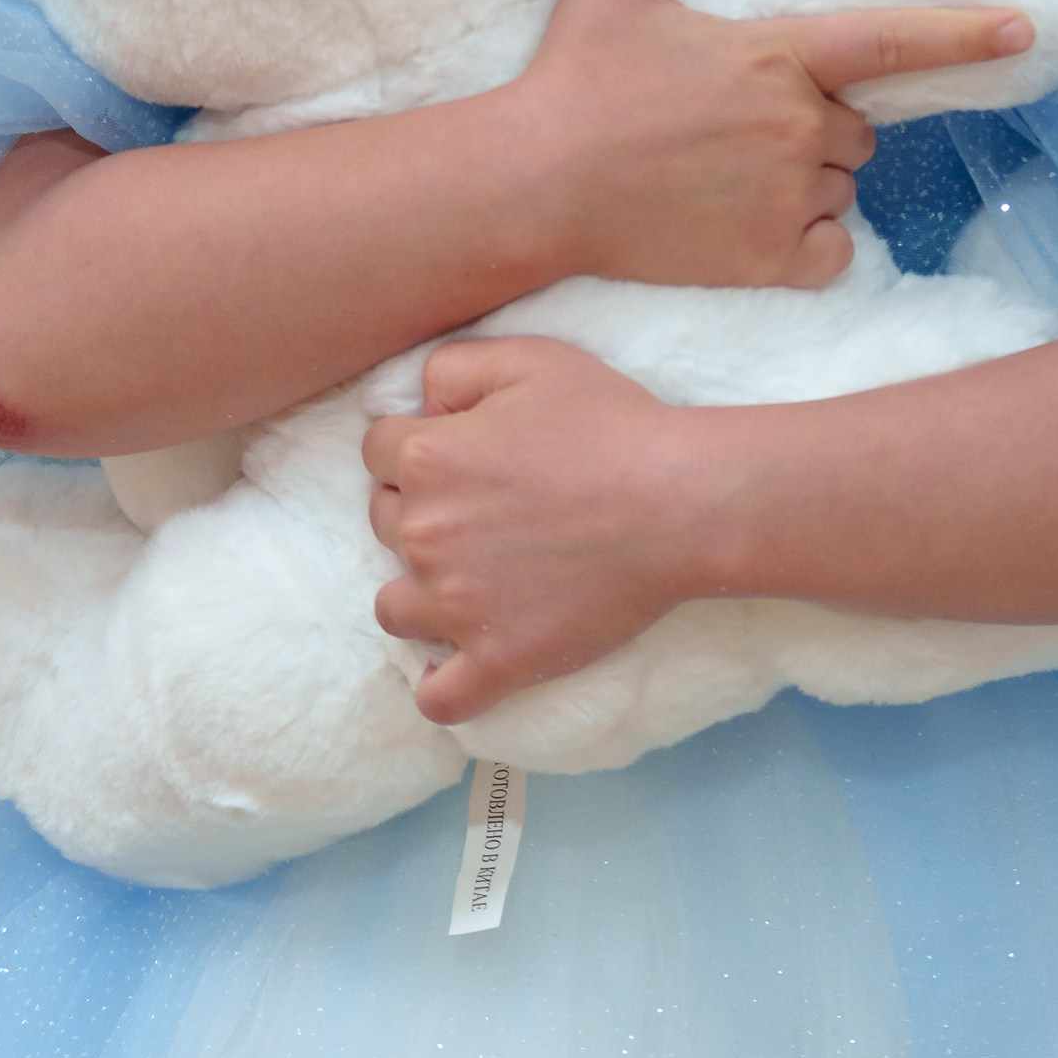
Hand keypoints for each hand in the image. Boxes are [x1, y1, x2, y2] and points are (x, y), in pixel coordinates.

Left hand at [365, 335, 723, 721]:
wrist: (679, 502)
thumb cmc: (612, 424)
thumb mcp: (529, 359)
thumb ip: (453, 368)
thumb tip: (418, 403)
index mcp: (429, 458)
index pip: (378, 452)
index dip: (416, 445)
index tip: (461, 453)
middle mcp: (427, 534)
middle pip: (385, 524)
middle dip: (420, 511)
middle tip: (483, 508)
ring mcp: (458, 606)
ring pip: (394, 610)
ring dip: (418, 593)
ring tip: (466, 582)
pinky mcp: (500, 660)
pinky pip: (440, 698)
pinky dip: (441, 686)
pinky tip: (461, 662)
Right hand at [513, 0, 1029, 293]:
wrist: (537, 185)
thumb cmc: (577, 80)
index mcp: (776, 54)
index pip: (892, 39)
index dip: (965, 32)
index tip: (1025, 30)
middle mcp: (797, 124)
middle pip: (859, 129)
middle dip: (819, 129)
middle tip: (741, 132)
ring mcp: (787, 193)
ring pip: (839, 189)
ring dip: (805, 185)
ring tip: (725, 180)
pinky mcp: (771, 257)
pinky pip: (829, 250)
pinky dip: (804, 245)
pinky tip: (749, 231)